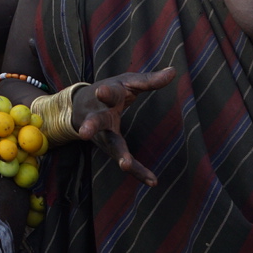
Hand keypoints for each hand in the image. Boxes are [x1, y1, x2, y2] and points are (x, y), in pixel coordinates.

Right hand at [72, 68, 175, 185]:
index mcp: (105, 96)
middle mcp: (100, 116)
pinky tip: (152, 181)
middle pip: (95, 122)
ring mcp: (103, 135)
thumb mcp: (126, 82)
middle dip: (91, 126)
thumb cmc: (109, 91)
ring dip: (118, 155)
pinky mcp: (110, 148)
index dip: (106, 93)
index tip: (102, 92)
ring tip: (124, 165)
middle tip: (85, 133)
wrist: (79, 107)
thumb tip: (173, 71)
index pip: (107, 94)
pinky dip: (138, 172)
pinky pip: (124, 161)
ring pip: (110, 146)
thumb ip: (149, 80)